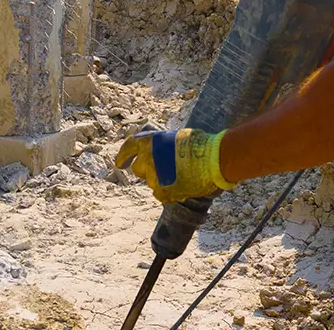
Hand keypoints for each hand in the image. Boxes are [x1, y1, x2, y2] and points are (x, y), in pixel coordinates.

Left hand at [114, 128, 235, 203]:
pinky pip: (160, 194)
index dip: (123, 156)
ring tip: (180, 176)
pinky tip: (182, 186)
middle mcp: (147, 159)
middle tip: (161, 170)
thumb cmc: (201, 144)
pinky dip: (168, 192)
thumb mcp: (176, 138)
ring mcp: (154, 177)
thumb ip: (162, 146)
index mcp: (149, 141)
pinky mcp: (163, 192)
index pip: (128, 147)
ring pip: (151, 183)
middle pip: (138, 169)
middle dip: (146, 170)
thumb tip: (160, 153)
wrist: (214, 158)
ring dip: (161, 180)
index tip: (120, 163)